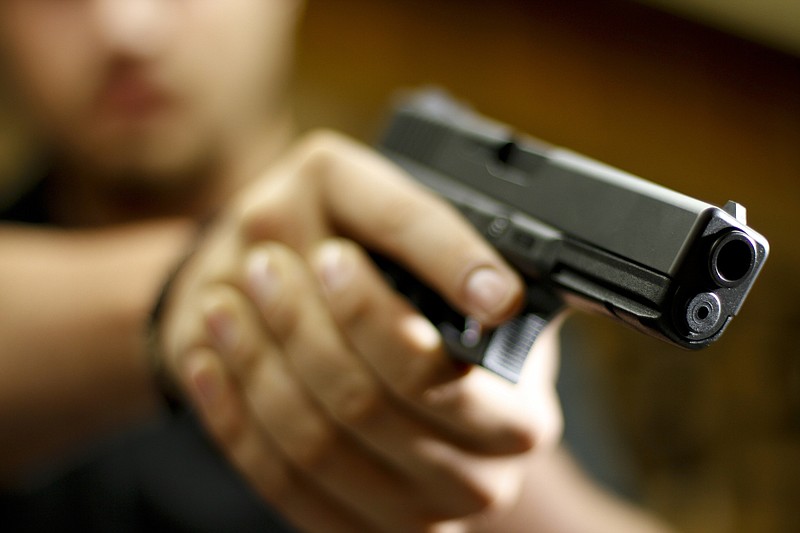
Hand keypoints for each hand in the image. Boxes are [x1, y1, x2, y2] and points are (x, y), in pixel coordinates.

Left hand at [158, 131, 563, 531]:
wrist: (362, 348)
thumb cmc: (400, 292)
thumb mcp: (424, 244)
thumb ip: (447, 252)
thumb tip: (494, 297)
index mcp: (516, 412)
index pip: (435, 374)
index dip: (372, 316)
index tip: (331, 257)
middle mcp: (475, 477)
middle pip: (365, 409)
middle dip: (302, 329)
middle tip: (264, 265)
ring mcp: (409, 513)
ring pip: (311, 447)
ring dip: (256, 363)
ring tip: (225, 300)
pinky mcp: (348, 526)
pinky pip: (275, 482)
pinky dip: (231, 416)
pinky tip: (210, 358)